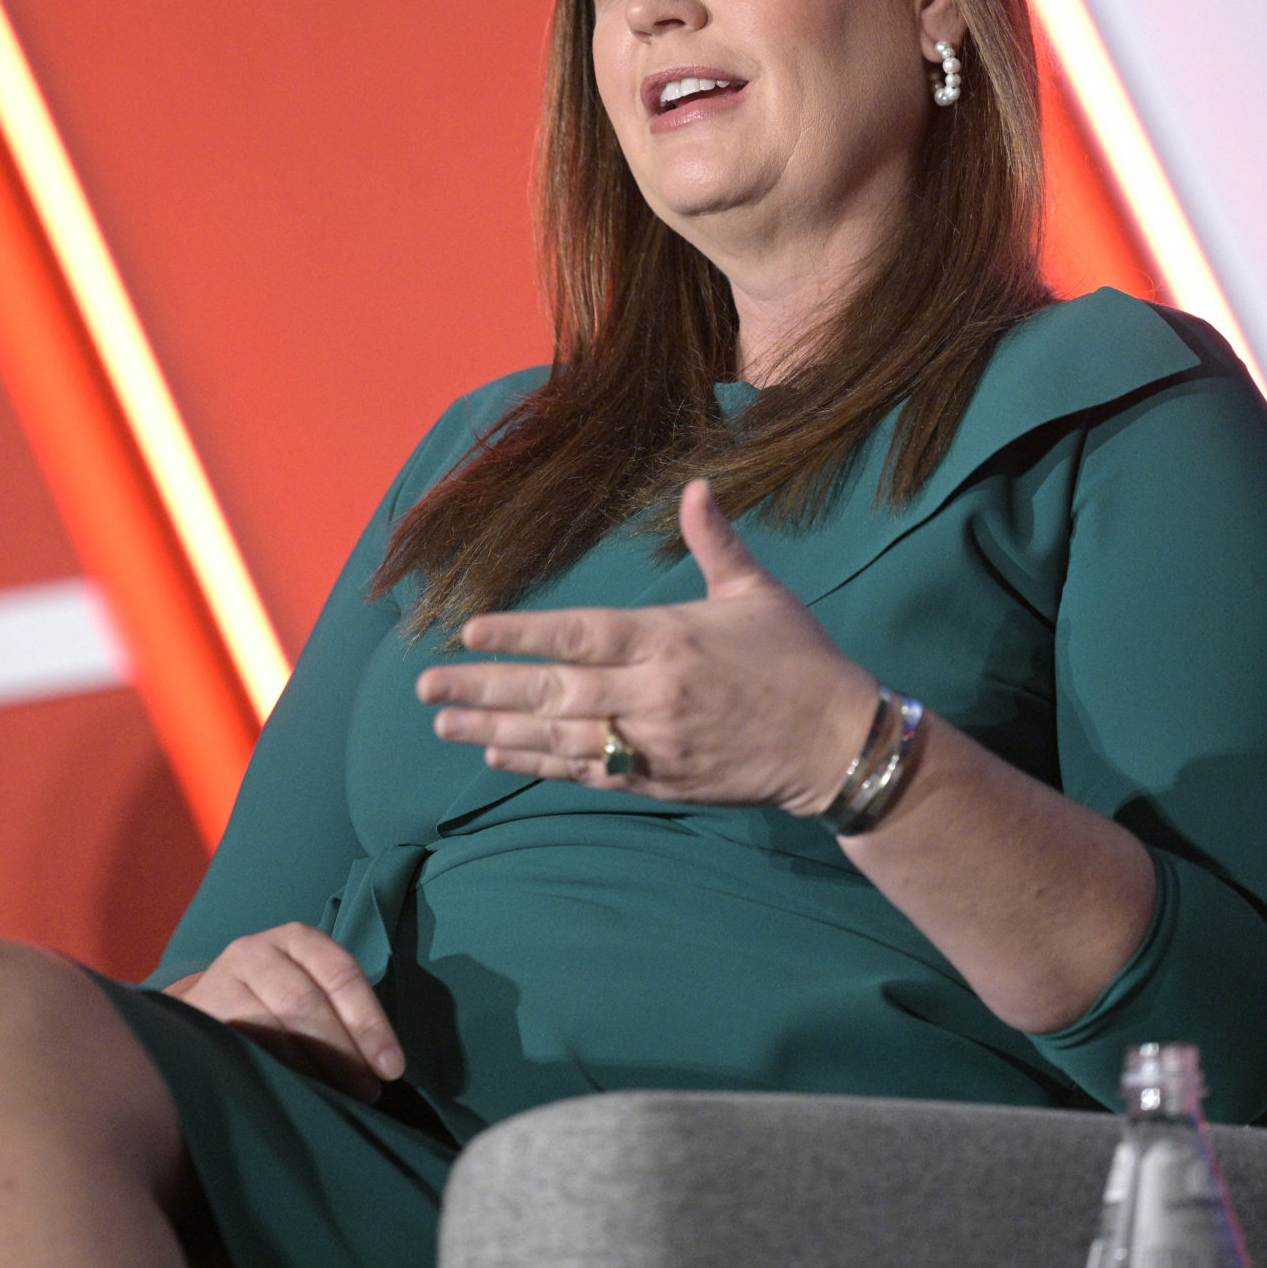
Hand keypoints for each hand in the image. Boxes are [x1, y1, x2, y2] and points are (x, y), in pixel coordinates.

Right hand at [163, 923, 405, 1102]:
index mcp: (298, 939)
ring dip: (308, 1072)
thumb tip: (384, 1067)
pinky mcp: (198, 1014)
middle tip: (367, 1094)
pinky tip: (289, 1098)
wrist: (210, 1005)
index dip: (370, 1024)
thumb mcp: (311, 988)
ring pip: (271, 1029)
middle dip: (342, 1054)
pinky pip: (238, 1049)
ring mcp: (222, 980)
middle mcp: (257, 950)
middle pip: (307, 1004)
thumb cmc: (278, 1001)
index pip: (342, 975)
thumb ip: (342, 1015)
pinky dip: (268, 1075)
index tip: (391, 1069)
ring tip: (334, 1104)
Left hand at [417, 480, 874, 814]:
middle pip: (553, 692)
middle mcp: (653, 693)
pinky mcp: (660, 781)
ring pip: (559, 738)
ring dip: (496, 733)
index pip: (577, 635)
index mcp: (669, 639)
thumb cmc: (799, 659)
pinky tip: (499, 757)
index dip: (519, 635)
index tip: (468, 633)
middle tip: (427, 688)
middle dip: (484, 690)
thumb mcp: (757, 592)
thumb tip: (697, 486)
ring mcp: (654, 743)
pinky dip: (540, 764)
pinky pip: (587, 773)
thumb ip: (714, 541)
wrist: (840, 745)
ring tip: (444, 724)